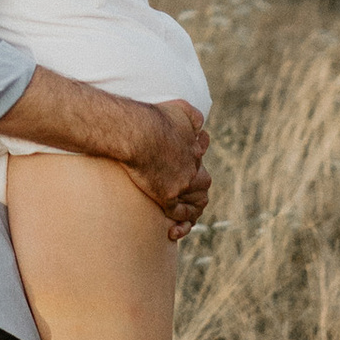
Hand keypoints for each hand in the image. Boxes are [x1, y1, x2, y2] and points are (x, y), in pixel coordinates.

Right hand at [122, 101, 209, 237]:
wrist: (137, 132)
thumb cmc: (153, 118)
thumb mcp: (180, 109)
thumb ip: (193, 116)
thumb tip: (202, 125)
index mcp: (194, 147)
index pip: (200, 158)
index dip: (195, 164)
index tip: (187, 168)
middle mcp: (192, 167)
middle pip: (203, 183)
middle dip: (197, 190)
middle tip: (186, 195)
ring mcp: (182, 183)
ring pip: (196, 202)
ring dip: (193, 210)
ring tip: (184, 218)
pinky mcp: (167, 196)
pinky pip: (180, 215)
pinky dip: (181, 224)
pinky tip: (172, 230)